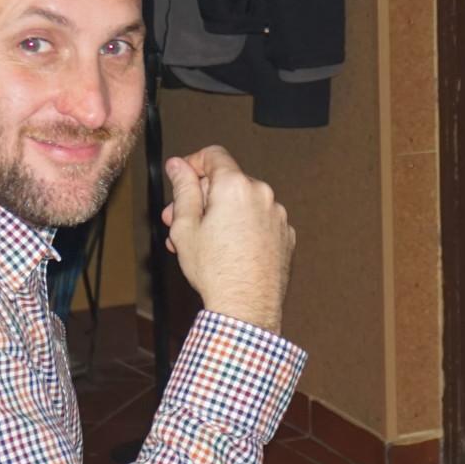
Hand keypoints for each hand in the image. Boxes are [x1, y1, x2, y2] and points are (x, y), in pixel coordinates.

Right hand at [162, 147, 294, 333]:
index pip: (213, 155)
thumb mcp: (185, 227)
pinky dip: (243, 228)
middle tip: (179, 220)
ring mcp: (277, 216)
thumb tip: (178, 166)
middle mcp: (262, 195)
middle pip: (227, 182)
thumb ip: (183, 189)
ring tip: (201, 242)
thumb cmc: (216, 272)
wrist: (246, 307)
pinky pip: (259, 221)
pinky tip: (227, 250)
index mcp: (236, 187)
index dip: (193, 164)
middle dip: (202, 198)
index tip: (182, 178)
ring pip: (243, 203)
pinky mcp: (285, 235)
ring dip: (221, 214)